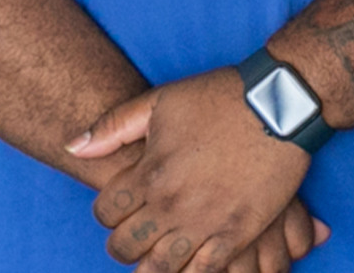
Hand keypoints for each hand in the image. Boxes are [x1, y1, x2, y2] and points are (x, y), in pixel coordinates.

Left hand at [66, 70, 322, 272]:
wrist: (281, 104)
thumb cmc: (220, 97)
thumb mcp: (160, 101)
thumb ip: (112, 127)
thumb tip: (73, 146)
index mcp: (150, 172)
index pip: (105, 212)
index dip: (107, 214)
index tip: (120, 211)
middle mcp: (171, 203)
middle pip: (126, 247)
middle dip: (124, 246)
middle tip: (136, 240)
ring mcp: (204, 222)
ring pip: (160, 268)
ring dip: (153, 268)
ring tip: (159, 260)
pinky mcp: (237, 233)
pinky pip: (204, 272)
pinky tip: (190, 268)